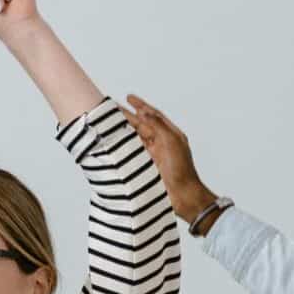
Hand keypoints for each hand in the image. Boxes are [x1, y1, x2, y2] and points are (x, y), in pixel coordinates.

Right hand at [125, 96, 221, 225]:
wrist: (183, 196)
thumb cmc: (182, 170)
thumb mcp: (171, 142)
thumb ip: (157, 125)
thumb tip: (144, 112)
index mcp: (171, 134)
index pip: (153, 115)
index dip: (141, 105)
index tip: (129, 97)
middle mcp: (161, 143)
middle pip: (142, 125)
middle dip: (128, 115)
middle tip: (112, 108)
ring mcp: (152, 155)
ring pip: (135, 138)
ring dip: (123, 129)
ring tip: (110, 121)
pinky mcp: (145, 166)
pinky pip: (132, 152)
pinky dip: (123, 146)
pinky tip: (114, 141)